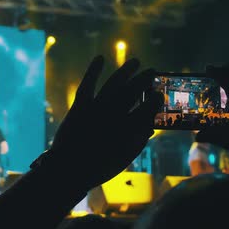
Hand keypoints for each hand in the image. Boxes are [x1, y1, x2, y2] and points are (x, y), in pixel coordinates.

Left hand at [45, 56, 161, 188]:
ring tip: (135, 62)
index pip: (147, 108)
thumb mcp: (124, 158)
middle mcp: (114, 113)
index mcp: (128, 128)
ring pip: (114, 84)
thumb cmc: (99, 167)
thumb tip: (149, 127)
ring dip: (126, 71)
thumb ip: (138, 141)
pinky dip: (93, 71)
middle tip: (152, 72)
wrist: (68, 170)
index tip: (160, 94)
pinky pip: (87, 85)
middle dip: (144, 80)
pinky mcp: (80, 106)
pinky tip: (100, 58)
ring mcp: (96, 107)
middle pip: (132, 91)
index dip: (155, 99)